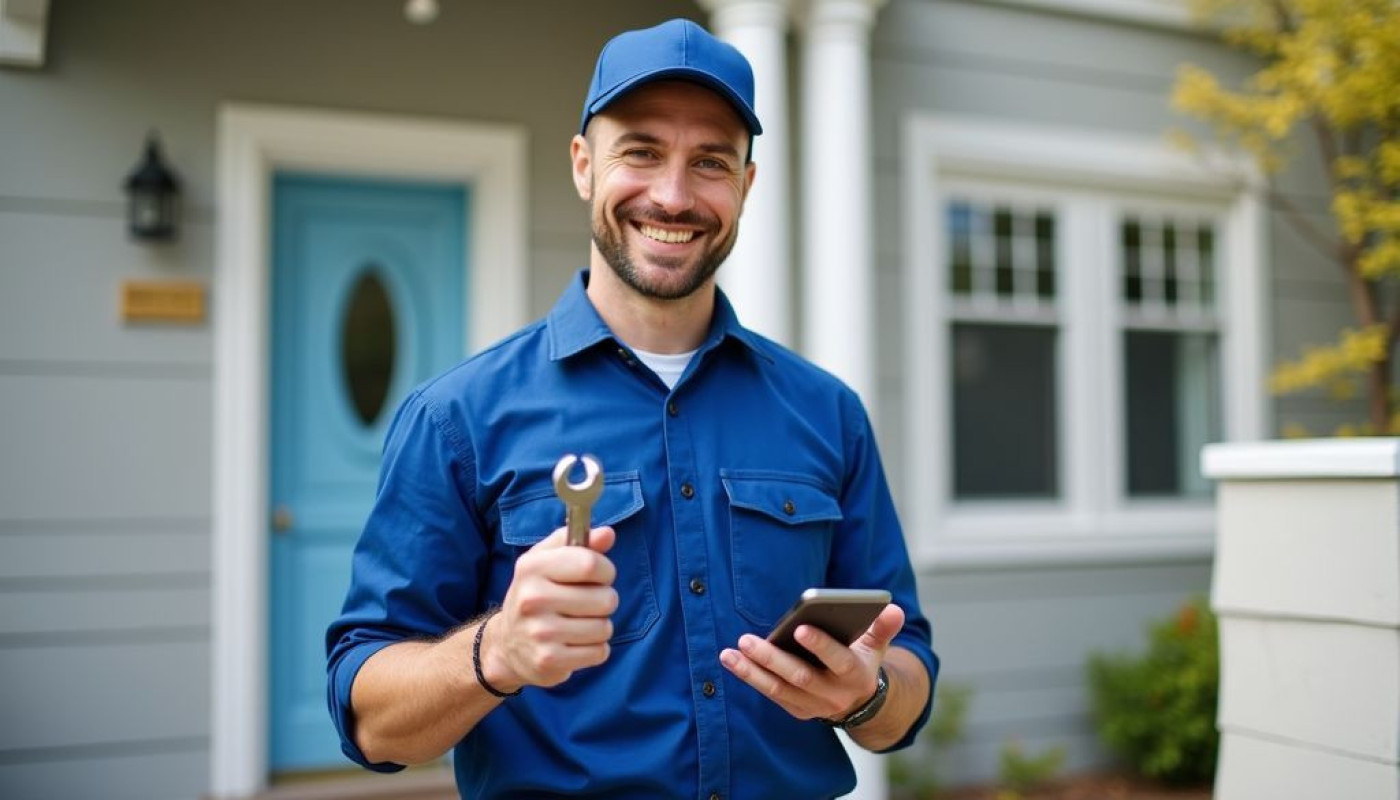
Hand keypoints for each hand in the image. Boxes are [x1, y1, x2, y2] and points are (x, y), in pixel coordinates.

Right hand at [480, 526, 618, 690]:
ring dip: (600, 626)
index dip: (605, 570)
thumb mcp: (546, 560)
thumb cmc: (536, 593)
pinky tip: (576, 644)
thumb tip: (607, 534)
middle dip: (605, 600)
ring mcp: (540, 632)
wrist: (506, 644)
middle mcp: (532, 598)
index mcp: (533, 568)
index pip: (590, 563)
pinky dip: (594, 649)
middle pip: (605, 599)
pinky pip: (599, 652)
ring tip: (580, 624)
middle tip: (587, 604)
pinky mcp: (549, 660)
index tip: (598, 576)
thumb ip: (577, 542)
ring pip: (604, 628)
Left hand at [719, 604, 904, 721]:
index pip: (839, 660)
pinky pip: (771, 694)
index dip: (821, 646)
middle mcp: (833, 694)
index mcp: (855, 675)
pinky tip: (732, 660)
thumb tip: (892, 608)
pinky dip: (751, 678)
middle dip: (772, 658)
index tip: (800, 628)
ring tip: (729, 653)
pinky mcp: (797, 709)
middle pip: (800, 676)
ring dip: (751, 672)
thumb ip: (883, 627)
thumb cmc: (862, 660)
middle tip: (747, 639)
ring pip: (779, 689)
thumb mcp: (877, 645)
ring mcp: (813, 705)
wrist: (859, 701)